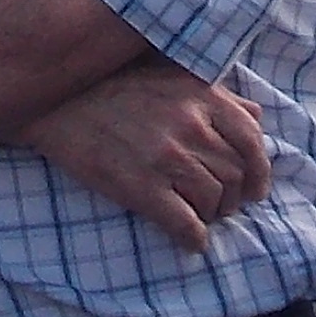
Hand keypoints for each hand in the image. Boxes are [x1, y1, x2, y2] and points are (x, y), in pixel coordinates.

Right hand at [28, 65, 270, 247]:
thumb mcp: (172, 75)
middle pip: (235, 176)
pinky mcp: (141, 188)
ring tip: (198, 216)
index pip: (252, 141)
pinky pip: (186, 225)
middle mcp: (191, 126)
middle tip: (220, 206)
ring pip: (214, 202)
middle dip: (233, 198)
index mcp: (202, 96)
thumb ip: (217, 95)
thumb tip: (257, 117)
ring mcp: (167, 158)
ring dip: (211, 216)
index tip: (254, 189)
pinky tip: (191, 241)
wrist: (56, 102)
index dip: (259, 172)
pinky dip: (195, 239)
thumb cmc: (115, 85)